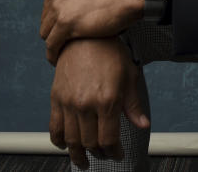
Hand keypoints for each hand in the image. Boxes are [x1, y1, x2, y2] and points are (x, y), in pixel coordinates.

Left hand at [40, 0, 143, 63]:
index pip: (49, 4)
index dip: (57, 17)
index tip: (65, 26)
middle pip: (46, 19)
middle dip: (54, 30)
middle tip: (65, 40)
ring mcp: (59, 7)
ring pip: (46, 33)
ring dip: (53, 43)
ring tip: (61, 52)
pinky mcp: (65, 24)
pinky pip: (52, 44)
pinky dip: (53, 54)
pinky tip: (57, 60)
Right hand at [49, 37, 149, 169]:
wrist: (86, 37)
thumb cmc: (110, 53)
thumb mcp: (129, 77)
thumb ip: (133, 105)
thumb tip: (143, 124)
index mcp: (107, 101)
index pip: (108, 140)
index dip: (114, 152)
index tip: (117, 154)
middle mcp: (86, 104)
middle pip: (90, 143)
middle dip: (99, 154)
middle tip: (104, 155)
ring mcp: (69, 102)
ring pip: (71, 140)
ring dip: (78, 154)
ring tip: (83, 160)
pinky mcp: (56, 98)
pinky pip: (54, 128)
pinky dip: (58, 141)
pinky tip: (65, 146)